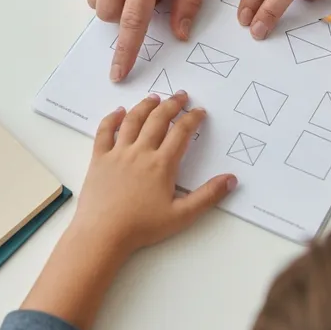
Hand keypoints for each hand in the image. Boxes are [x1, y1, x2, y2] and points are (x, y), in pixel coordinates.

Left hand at [21, 92, 235, 329]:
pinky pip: (104, 132)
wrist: (103, 234)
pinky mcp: (99, 159)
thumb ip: (208, 196)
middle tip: (181, 96)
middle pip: (158, 120)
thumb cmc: (142, 227)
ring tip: (155, 97)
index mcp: (162, 164)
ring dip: (145, 106)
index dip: (192, 118)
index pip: (181, 132)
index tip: (199, 111)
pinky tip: (118, 112)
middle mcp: (140, 152)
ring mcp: (118, 153)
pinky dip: (111, 119)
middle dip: (172, 104)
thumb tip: (231, 179)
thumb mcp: (181, 216)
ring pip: (132, 120)